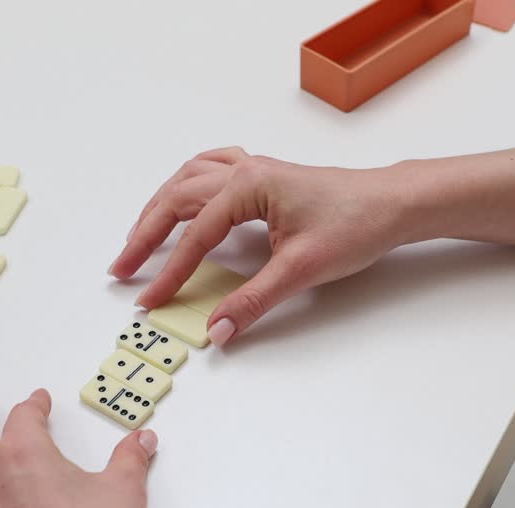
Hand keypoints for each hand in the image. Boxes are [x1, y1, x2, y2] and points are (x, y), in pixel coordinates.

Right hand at [109, 147, 429, 344]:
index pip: (195, 236)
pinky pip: (208, 171)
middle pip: (176, 200)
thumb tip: (217, 330)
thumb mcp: (302, 269)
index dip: (169, 272)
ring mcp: (253, 170)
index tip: (149, 300)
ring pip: (187, 180)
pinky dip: (184, 186)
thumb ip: (253, 301)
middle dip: (145, 235)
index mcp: (248, 187)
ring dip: (158, 207)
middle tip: (121, 269)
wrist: (393, 203)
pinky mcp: (263, 177)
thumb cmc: (356, 224)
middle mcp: (244, 171)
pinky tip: (180, 198)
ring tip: (138, 237)